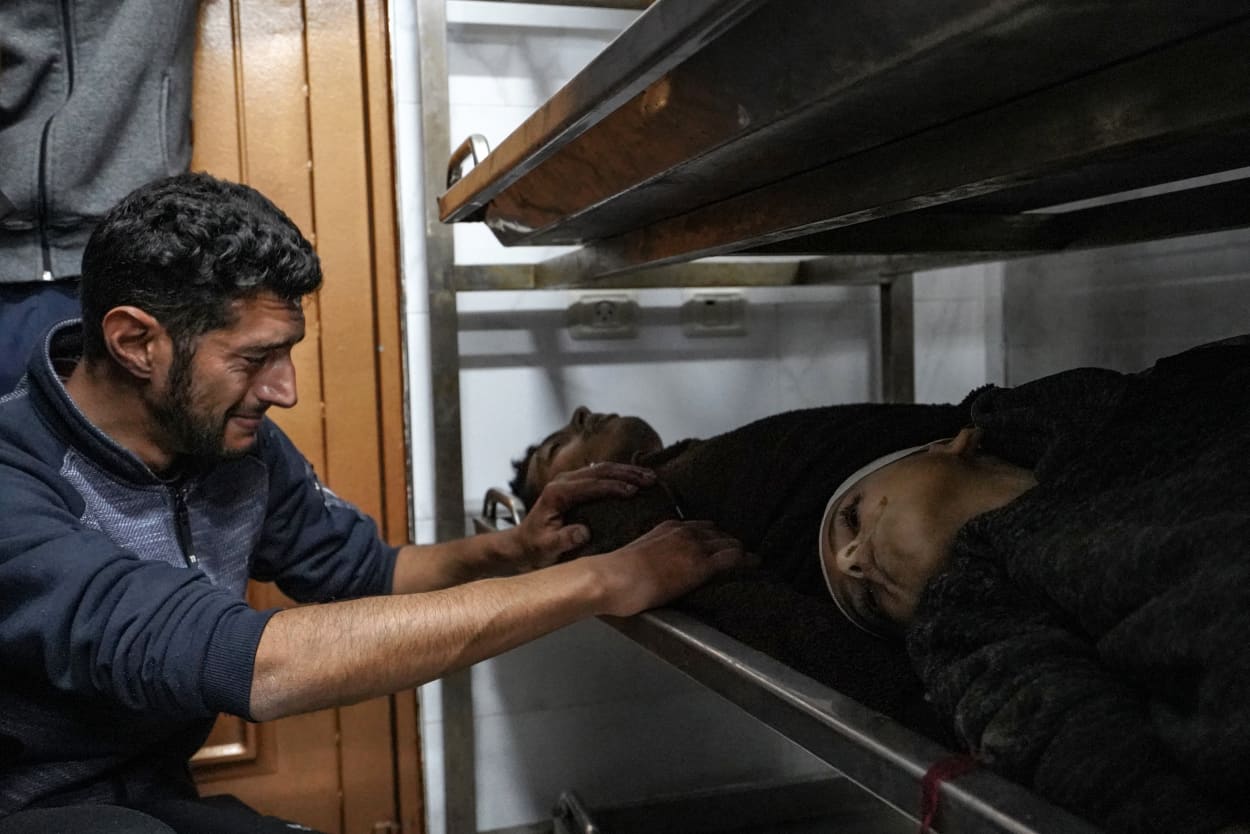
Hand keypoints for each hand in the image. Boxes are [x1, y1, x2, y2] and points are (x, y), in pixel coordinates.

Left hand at [513, 462, 655, 570]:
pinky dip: (620, 474)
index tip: (633, 491)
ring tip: (649, 476)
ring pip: (603, 468)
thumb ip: (564, 539)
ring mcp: (569, 480)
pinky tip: (635, 477)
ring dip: (627, 471)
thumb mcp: (547, 547)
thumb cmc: (534, 546)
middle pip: (600, 471)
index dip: (614, 486)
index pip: (591, 485)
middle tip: (650, 479)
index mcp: (557, 493)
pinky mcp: (575, 484)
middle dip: (627, 473)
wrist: (522, 543)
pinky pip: (600, 474)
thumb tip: (583, 532)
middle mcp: (563, 481)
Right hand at [591, 519, 748, 616]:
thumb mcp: (638, 554)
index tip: (719, 545)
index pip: (700, 526)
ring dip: (741, 552)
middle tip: (740, 554)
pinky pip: (734, 559)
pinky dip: (747, 561)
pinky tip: (755, 564)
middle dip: (730, 543)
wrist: (613, 577)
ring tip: (751, 560)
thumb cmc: (616, 573)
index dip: (713, 536)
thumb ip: (653, 555)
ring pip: (730, 543)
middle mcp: (684, 531)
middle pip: (718, 533)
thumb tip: (654, 566)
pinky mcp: (702, 566)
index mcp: (668, 527)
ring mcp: (694, 547)